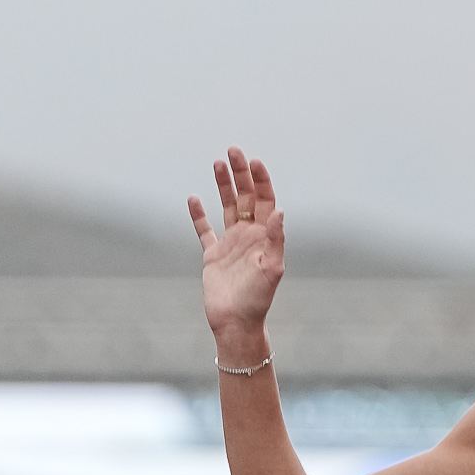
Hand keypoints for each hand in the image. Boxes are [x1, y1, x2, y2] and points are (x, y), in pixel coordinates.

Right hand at [187, 146, 285, 342]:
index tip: (253, 161)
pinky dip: (199, 215)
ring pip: (227, 207)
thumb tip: (280, 211)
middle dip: (240, 174)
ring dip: (223, 185)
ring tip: (217, 163)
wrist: (236, 323)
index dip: (261, 180)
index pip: (265, 201)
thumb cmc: (258, 299)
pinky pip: (204, 230)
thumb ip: (276, 239)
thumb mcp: (272, 268)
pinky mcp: (213, 255)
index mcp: (266, 237)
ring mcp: (231, 244)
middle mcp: (250, 236)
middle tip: (233, 151)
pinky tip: (194, 198)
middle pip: (246, 197)